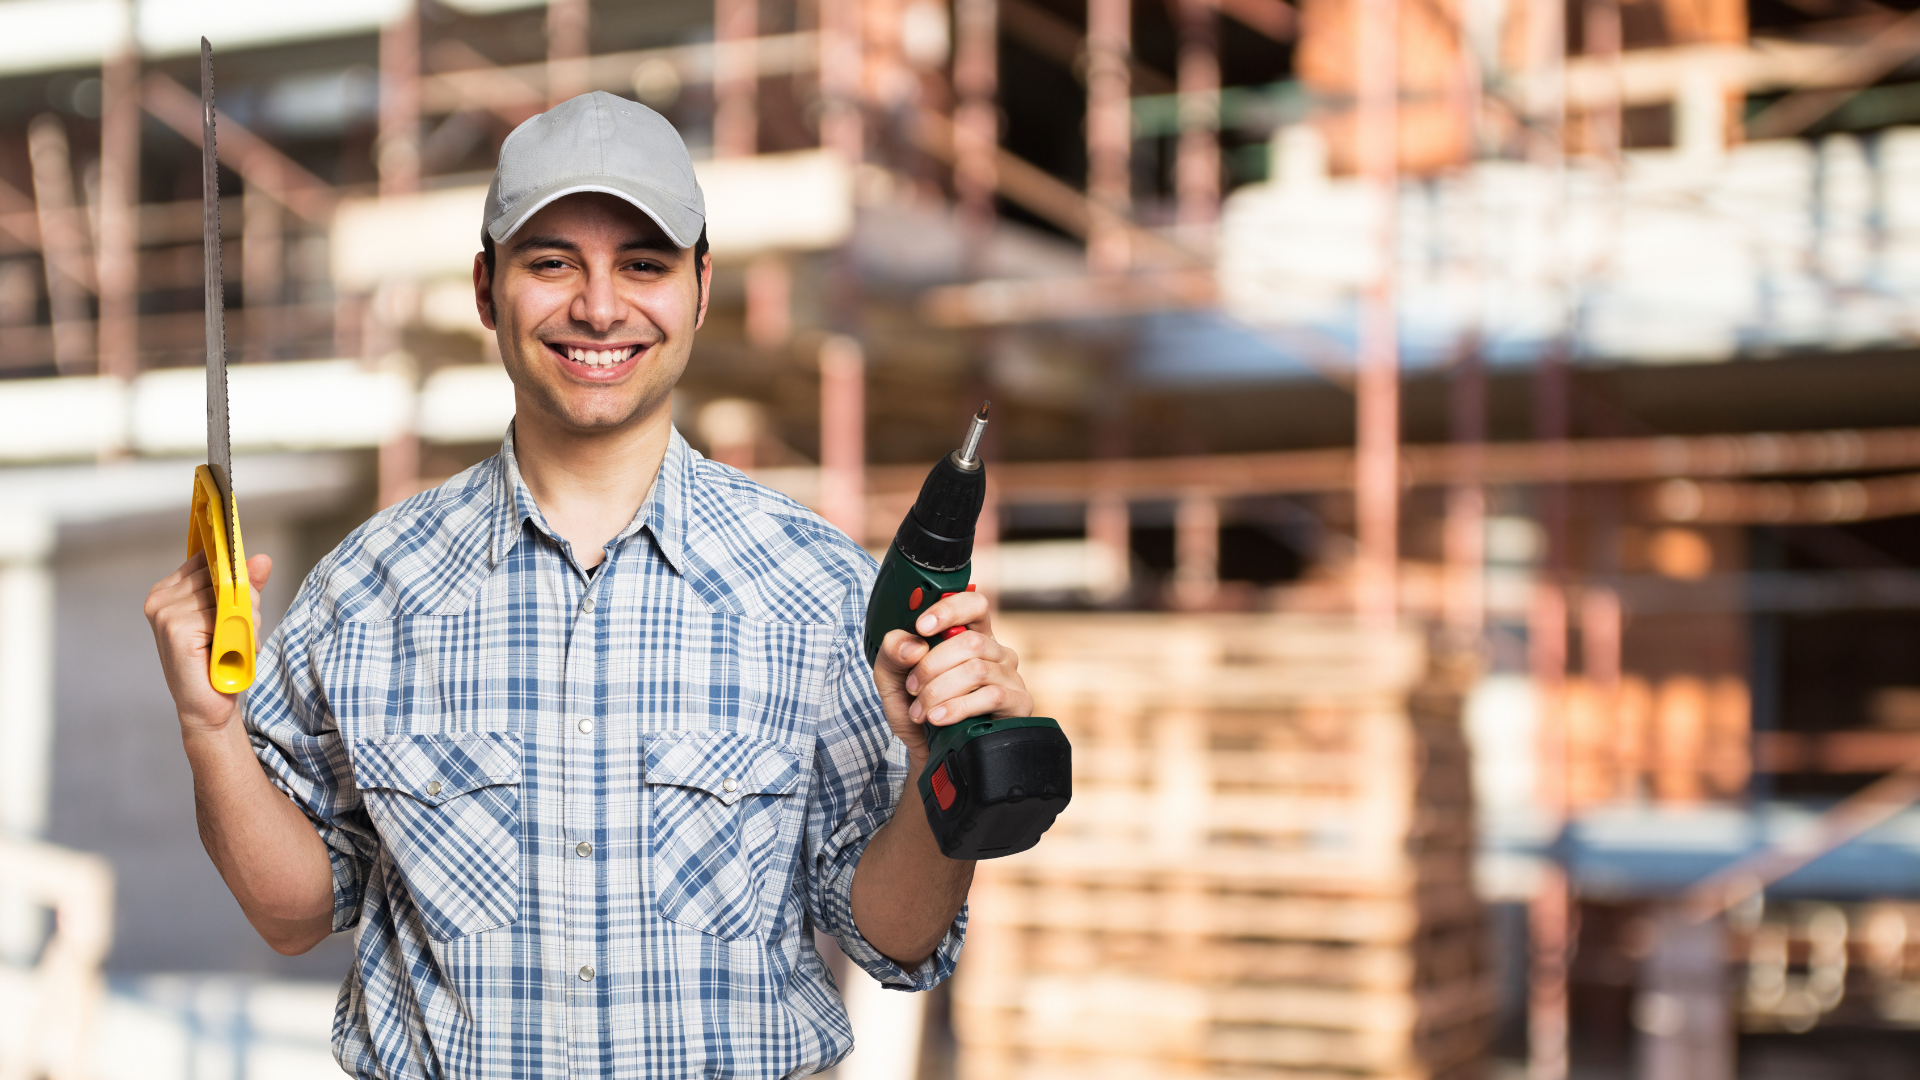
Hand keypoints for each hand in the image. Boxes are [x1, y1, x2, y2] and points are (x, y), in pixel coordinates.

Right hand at [145, 551, 271, 735]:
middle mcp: (160, 597)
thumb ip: (245, 586)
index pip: (211, 561)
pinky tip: (232, 652)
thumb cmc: (219, 661)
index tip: (245, 594)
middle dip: (246, 601)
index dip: (235, 576)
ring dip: (246, 620)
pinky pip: (224, 615)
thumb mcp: (235, 617)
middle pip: (222, 576)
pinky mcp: (176, 627)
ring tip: (238, 644)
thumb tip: (262, 558)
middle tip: (244, 630)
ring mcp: (164, 611)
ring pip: (227, 595)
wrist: (207, 706)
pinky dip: (239, 633)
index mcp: (168, 590)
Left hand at [871, 589, 1032, 759]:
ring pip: (976, 669)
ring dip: (939, 691)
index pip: (973, 604)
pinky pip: (991, 696)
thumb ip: (892, 653)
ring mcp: (1009, 676)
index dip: (949, 609)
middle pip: (970, 641)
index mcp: (970, 635)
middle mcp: (995, 652)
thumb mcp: (892, 679)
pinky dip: (957, 707)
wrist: (930, 754)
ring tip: (921, 711)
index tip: (922, 627)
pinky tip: (938, 718)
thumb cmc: (917, 711)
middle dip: (932, 666)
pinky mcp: (1018, 703)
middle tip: (912, 687)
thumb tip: (914, 645)